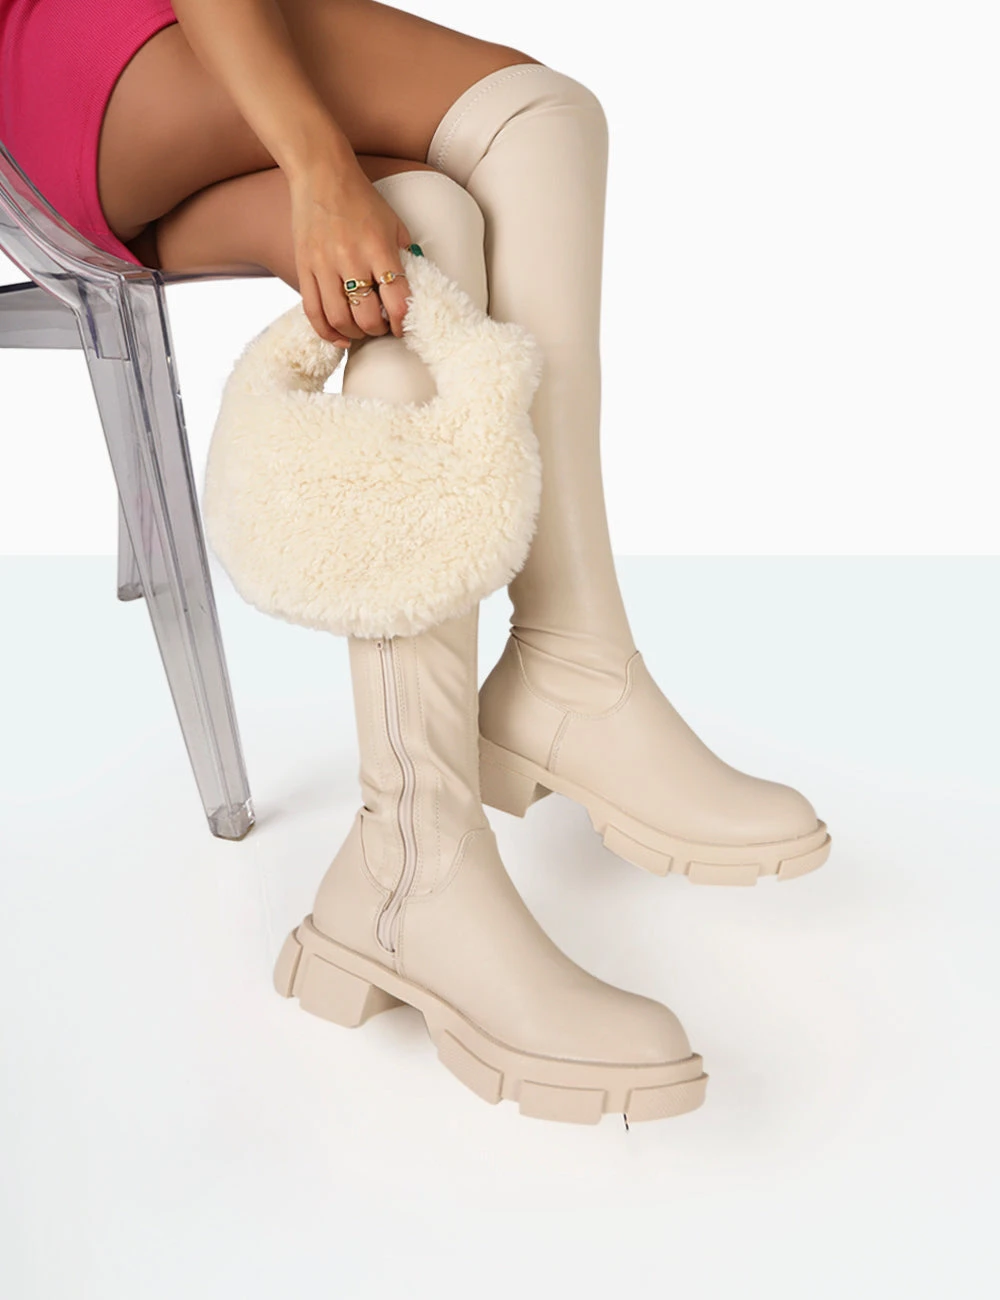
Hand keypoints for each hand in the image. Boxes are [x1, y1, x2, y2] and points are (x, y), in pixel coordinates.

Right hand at [289, 158, 414, 346]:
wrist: (321, 174)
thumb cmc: (361, 199)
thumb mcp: (394, 223)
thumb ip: (404, 256)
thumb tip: (413, 287)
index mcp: (379, 248)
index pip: (397, 301)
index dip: (403, 323)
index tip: (403, 326)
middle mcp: (351, 259)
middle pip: (367, 317)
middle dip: (379, 330)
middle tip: (383, 326)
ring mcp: (323, 265)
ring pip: (339, 320)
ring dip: (355, 333)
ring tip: (363, 329)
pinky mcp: (304, 268)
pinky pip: (313, 312)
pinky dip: (327, 332)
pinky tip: (340, 337)